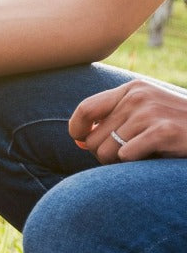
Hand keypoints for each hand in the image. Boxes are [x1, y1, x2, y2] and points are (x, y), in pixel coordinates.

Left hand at [69, 79, 186, 163]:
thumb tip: (79, 140)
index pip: (85, 109)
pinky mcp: (164, 131)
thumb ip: (114, 121)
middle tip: (127, 154)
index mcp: (132, 89)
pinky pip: (126, 156)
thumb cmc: (178, 125)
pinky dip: (136, 163)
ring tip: (144, 154)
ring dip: (120, 162)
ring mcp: (151, 112)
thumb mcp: (147, 113)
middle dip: (103, 154)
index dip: (76, 129)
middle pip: (93, 138)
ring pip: (107, 152)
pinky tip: (155, 155)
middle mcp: (138, 97)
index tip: (81, 141)